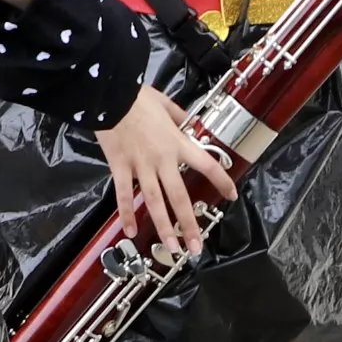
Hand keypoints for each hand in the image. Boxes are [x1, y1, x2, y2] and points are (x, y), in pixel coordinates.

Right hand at [96, 82, 237, 246]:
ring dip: (163, 226)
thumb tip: (187, 121)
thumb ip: (179, 116)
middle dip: (189, 223)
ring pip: (154, 202)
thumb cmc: (136, 97)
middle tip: (196, 246)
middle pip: (179, 196)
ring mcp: (140, 166)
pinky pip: (123, 195)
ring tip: (171, 247)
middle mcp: (161, 159)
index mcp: (177, 142)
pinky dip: (126, 214)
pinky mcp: (119, 167)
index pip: (206, 165)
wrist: (110, 94)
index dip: (221, 181)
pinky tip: (130, 231)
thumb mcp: (165, 103)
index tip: (231, 196)